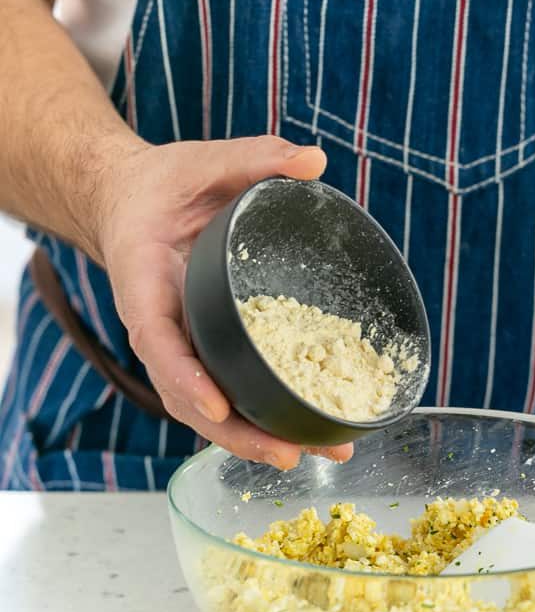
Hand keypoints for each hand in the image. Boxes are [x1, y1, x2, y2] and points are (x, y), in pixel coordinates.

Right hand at [96, 134, 352, 468]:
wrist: (137, 205)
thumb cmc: (163, 187)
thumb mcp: (205, 163)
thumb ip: (255, 158)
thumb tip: (314, 160)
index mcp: (147, 289)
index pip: (159, 343)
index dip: (186, 378)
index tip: (218, 404)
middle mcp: (163, 331)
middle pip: (190, 399)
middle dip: (238, 433)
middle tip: (291, 453)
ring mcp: (186, 347)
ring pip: (214, 408)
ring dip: (260, 437)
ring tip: (319, 452)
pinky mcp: (209, 350)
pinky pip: (232, 391)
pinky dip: (264, 415)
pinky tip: (310, 432)